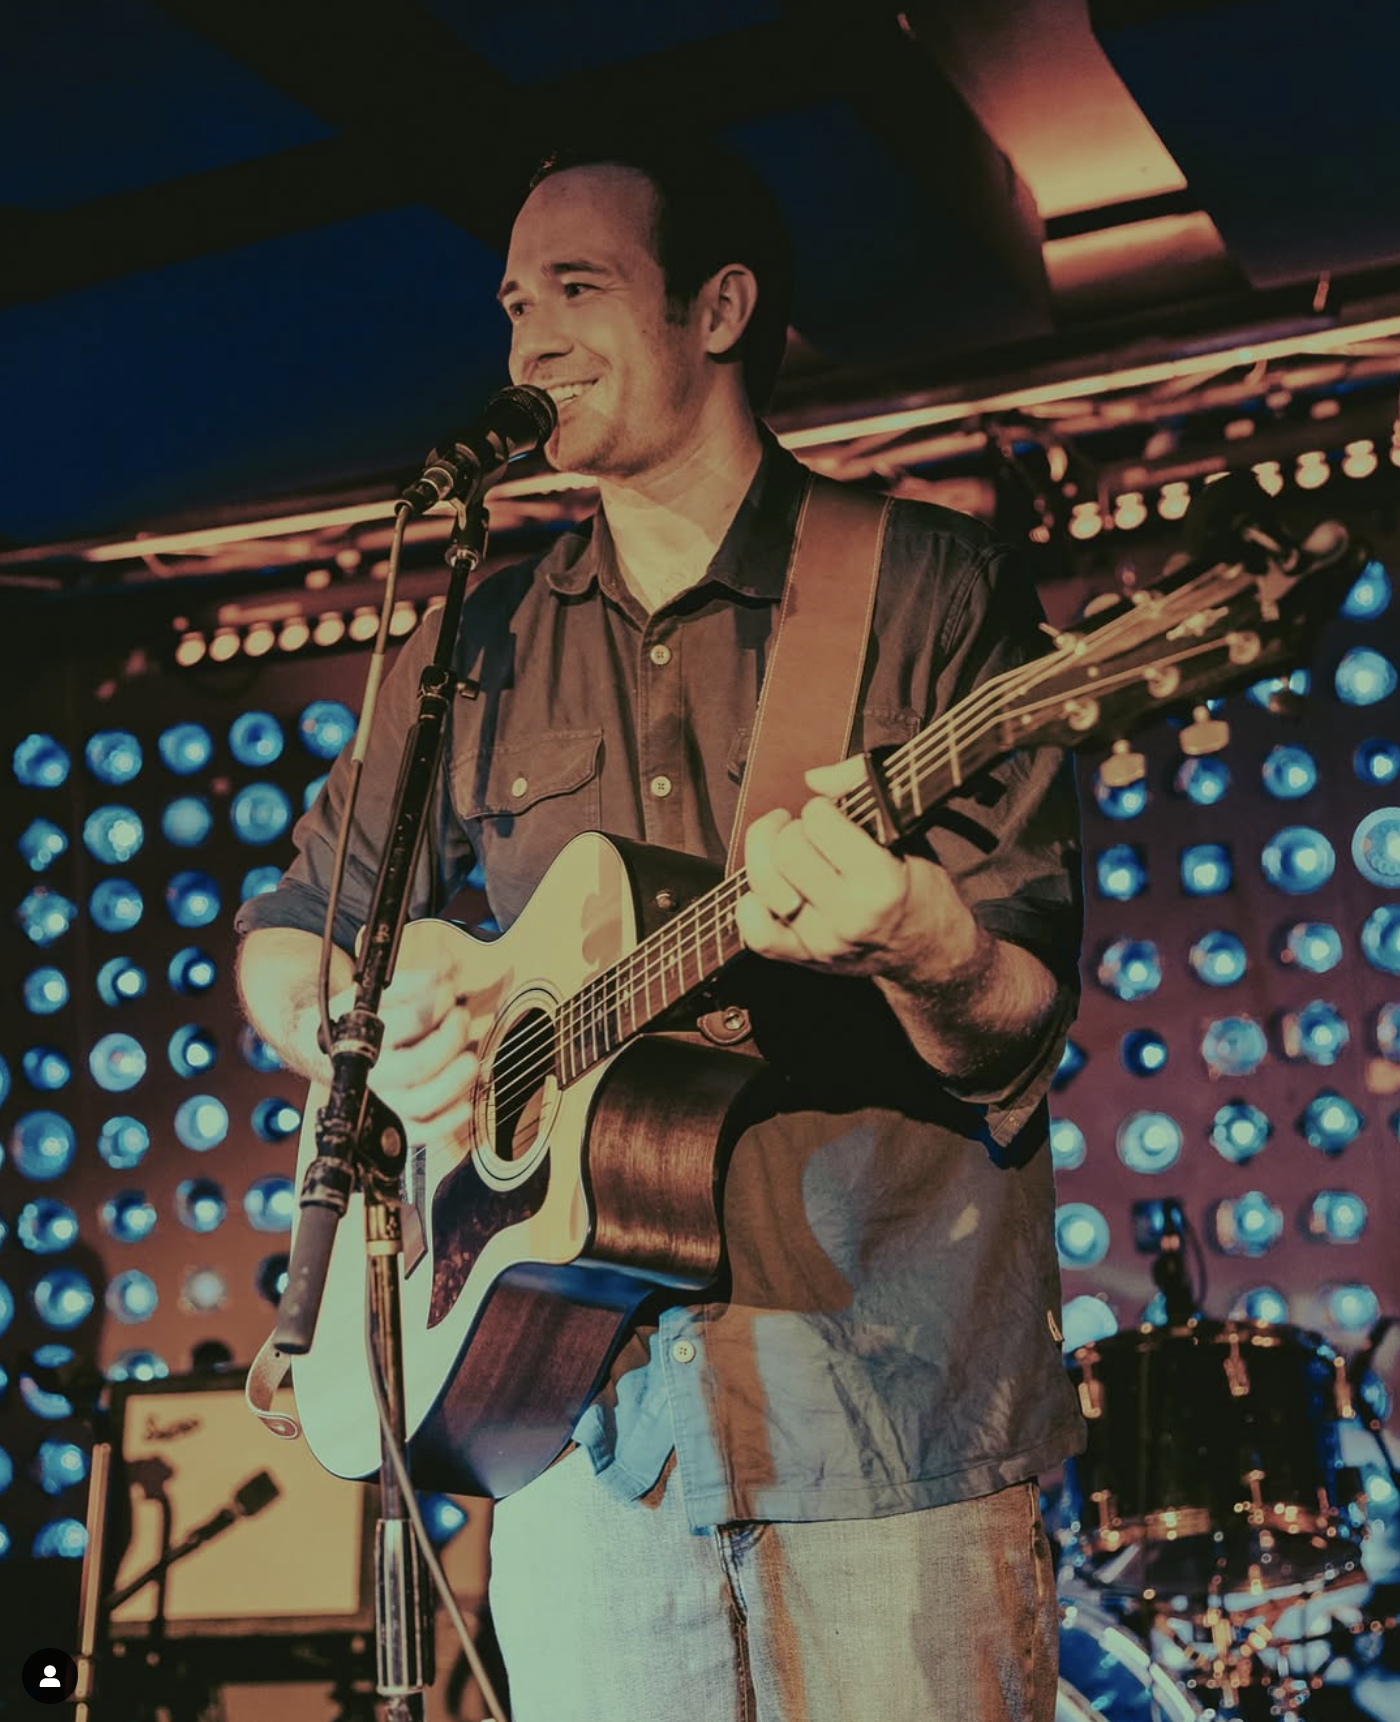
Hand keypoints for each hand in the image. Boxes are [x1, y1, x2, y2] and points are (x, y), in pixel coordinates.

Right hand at [329, 957, 485, 1145]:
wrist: (315, 1044)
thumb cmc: (356, 1016)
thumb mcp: (373, 991)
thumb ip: (413, 979)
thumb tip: (450, 967)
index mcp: (357, 1035)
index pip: (408, 1021)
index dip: (437, 1003)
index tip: (450, 989)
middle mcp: (365, 1073)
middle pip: (419, 1065)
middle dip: (451, 1039)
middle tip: (461, 1016)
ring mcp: (378, 1101)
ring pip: (421, 1102)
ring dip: (455, 1079)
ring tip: (468, 1057)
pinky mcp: (390, 1123)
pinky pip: (421, 1133)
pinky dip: (448, 1122)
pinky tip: (464, 1103)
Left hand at [735, 756, 979, 983]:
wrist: (928, 951)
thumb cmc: (918, 886)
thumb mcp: (908, 832)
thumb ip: (863, 788)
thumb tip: (812, 779)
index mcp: (882, 882)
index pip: (819, 822)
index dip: (821, 809)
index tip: (833, 817)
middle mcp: (851, 916)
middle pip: (786, 851)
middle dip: (791, 829)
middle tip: (807, 833)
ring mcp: (825, 941)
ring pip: (765, 885)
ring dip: (768, 858)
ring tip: (786, 853)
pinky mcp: (806, 958)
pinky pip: (757, 934)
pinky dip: (751, 907)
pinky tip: (766, 890)